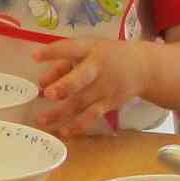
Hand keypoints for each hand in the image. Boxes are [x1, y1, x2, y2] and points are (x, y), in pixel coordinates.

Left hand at [34, 37, 148, 133]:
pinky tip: (64, 131)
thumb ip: (62, 64)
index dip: (54, 52)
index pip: (71, 48)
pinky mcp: (110, 104)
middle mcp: (99, 69)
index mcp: (92, 50)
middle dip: (65, 86)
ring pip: (82, 102)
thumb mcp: (87, 52)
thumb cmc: (107, 57)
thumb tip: (41, 83)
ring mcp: (105, 88)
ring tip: (42, 120)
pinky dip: (78, 125)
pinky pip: (92, 116)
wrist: (144, 68)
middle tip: (49, 94)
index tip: (35, 56)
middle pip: (82, 78)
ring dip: (61, 112)